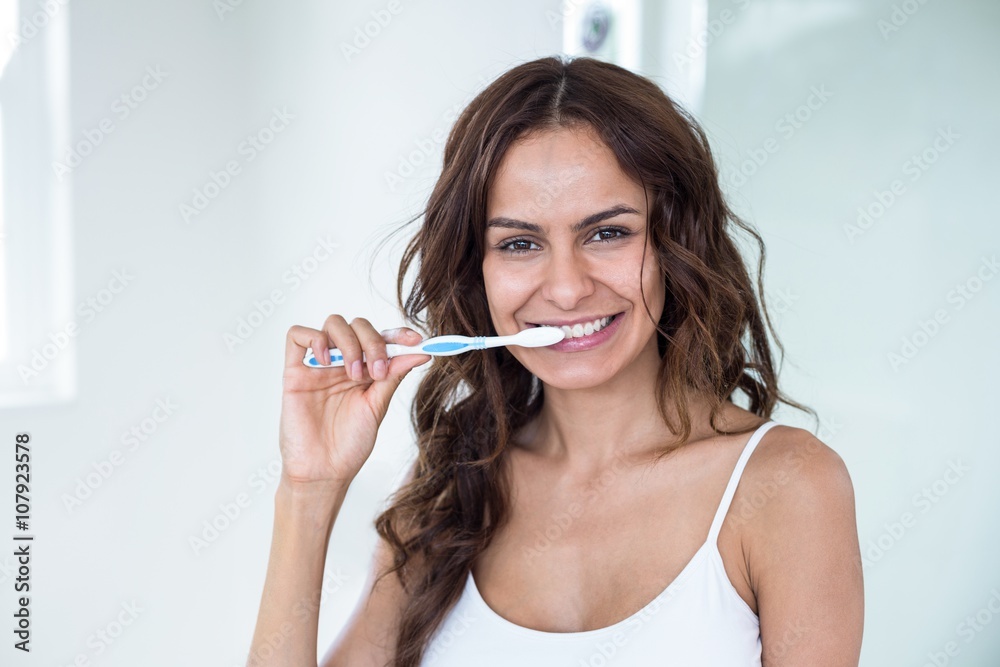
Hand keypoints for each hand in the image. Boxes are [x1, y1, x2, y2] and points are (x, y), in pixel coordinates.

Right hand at [278, 315, 429, 488]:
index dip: (399, 334)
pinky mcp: (294, 372)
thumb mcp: (377, 406)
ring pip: (333, 324)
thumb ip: (394, 376)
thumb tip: (420, 353)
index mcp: (365, 370)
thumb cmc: (350, 444)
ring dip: (349, 342)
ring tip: (352, 374)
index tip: (416, 340)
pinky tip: (326, 361)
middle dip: (373, 341)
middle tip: (377, 370)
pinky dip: (315, 338)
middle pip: (358, 326)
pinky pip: (296, 335)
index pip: (382, 338)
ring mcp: (319, 365)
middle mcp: (343, 363)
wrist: (323, 471)